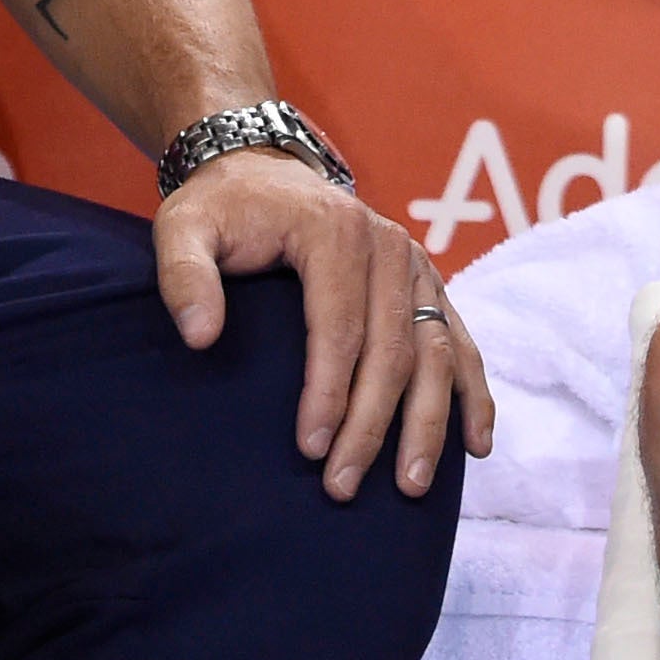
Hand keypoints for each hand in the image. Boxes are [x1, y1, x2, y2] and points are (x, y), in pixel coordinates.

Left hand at [157, 148, 495, 500]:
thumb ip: (184, 276)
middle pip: (393, 348)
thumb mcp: (183, 227)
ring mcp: (416, 266)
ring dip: (428, 422)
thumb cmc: (223, 210)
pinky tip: (476, 444)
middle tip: (341, 487)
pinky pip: (459, 341)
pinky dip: (473, 393)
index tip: (310, 448)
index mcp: (335, 230)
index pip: (340, 326)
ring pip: (435, 352)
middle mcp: (389, 245)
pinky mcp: (428, 285)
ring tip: (409, 486)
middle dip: (372, 424)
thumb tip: (201, 337)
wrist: (263, 172)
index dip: (328, 391)